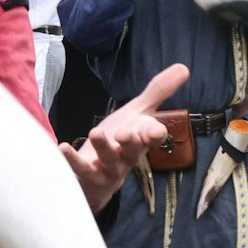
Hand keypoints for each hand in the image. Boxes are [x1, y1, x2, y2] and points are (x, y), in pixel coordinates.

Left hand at [61, 63, 187, 210]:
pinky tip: (63, 148)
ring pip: (109, 160)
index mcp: (141, 140)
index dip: (153, 134)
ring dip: (103, 147)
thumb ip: (158, 92)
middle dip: (131, 142)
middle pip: (133, 151)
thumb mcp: (137, 114)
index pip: (152, 137)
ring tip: (95, 132)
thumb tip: (184, 68)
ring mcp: (108, 169)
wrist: (97, 179)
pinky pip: (81, 170)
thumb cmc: (119, 142)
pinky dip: (72, 160)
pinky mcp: (87, 177)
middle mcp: (127, 156)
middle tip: (125, 132)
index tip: (156, 130)